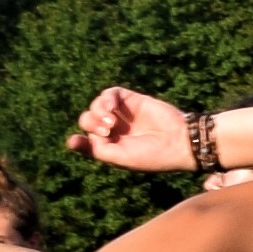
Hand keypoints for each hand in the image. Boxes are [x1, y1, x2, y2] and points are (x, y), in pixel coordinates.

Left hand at [67, 86, 193, 175]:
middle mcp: (115, 130)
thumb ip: (97, 150)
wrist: (179, 141)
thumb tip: (73, 140)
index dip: (78, 140)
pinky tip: (112, 107)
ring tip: (112, 121)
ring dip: (98, 111)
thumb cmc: (152, 155)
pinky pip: (110, 93)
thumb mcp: (122, 158)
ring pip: (96, 105)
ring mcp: (122, 114)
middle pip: (88, 121)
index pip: (87, 141)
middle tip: (107, 131)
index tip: (73, 141)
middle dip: (91, 123)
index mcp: (112, 147)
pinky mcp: (131, 100)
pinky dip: (107, 98)